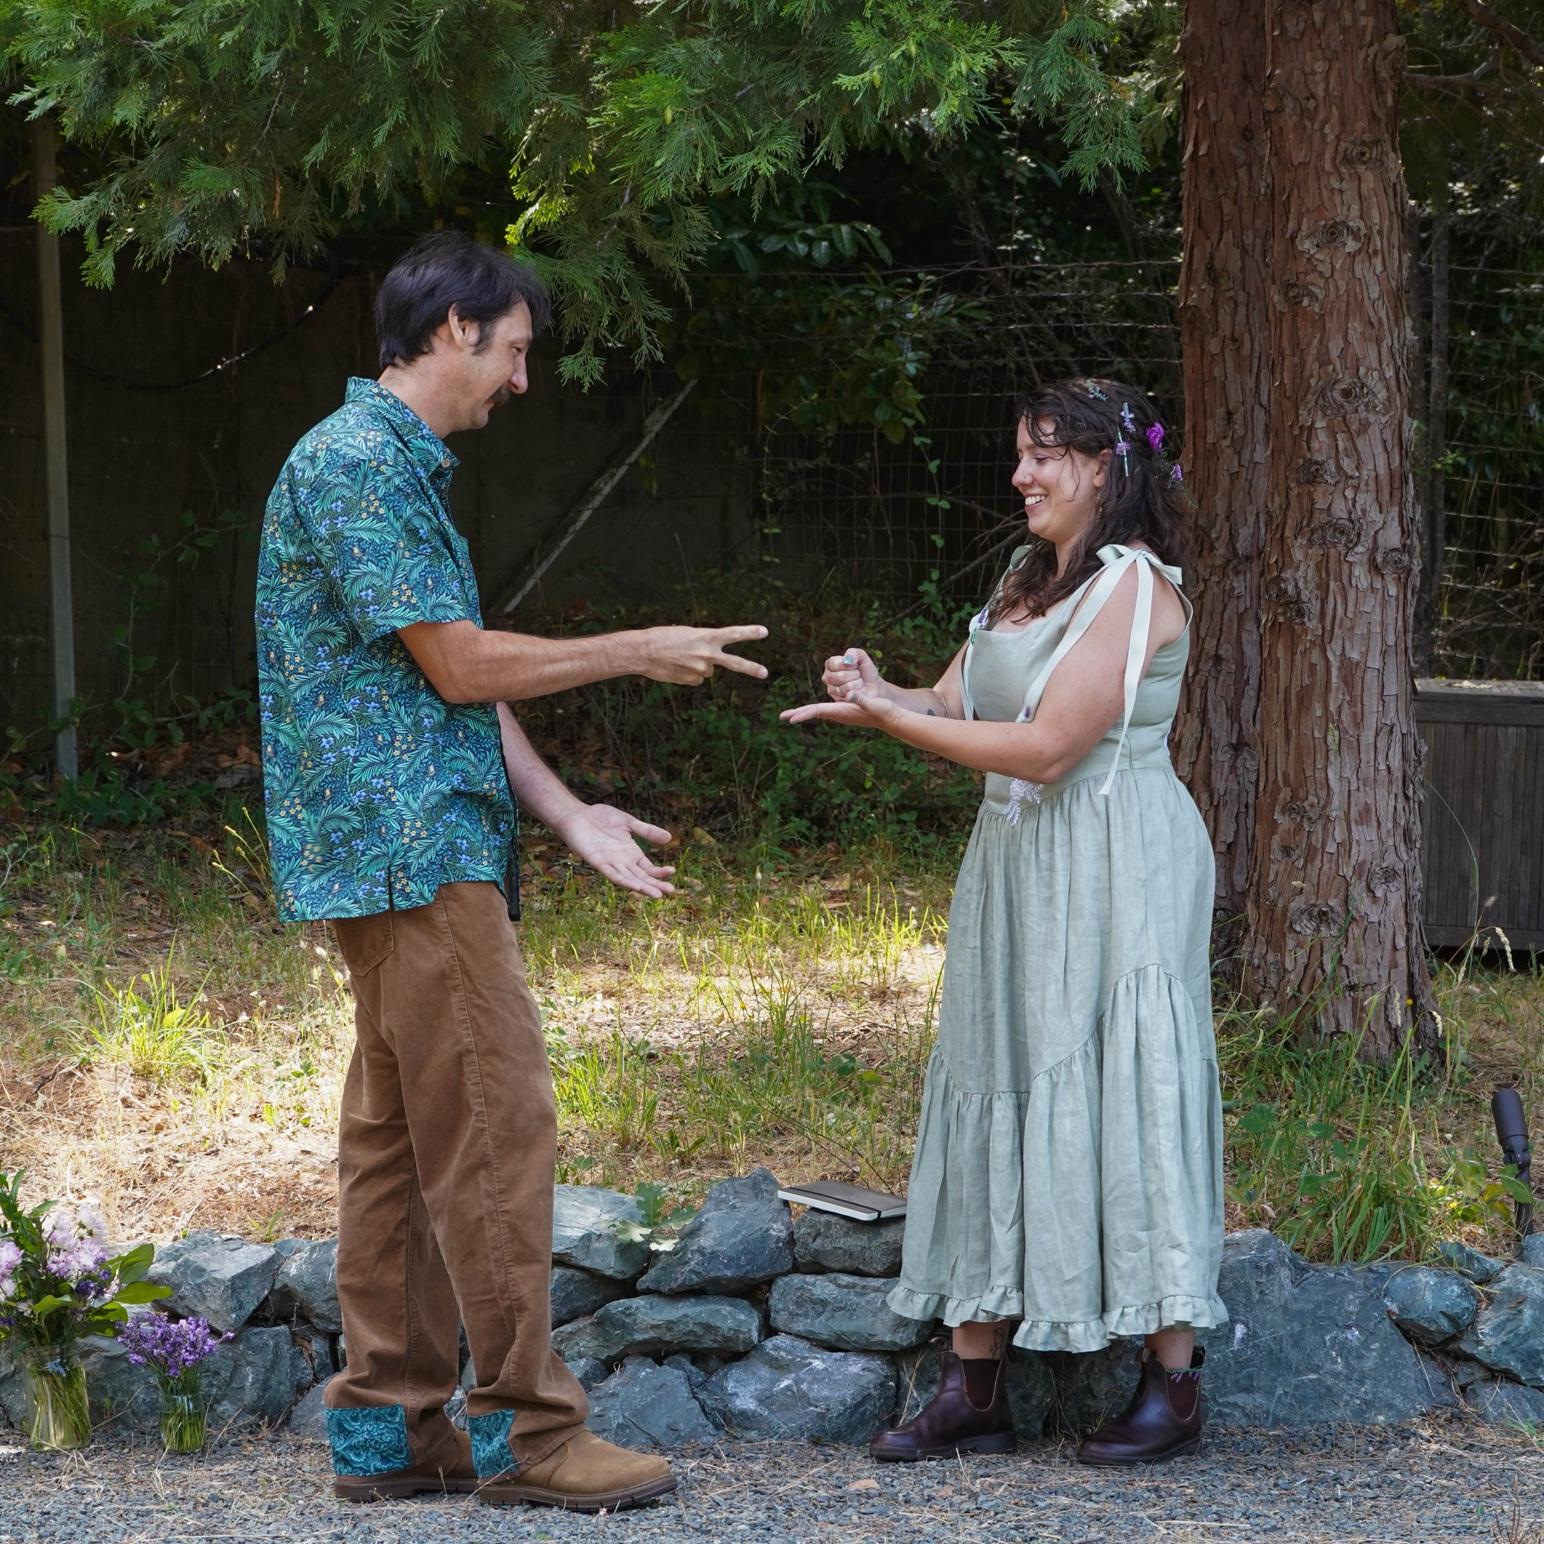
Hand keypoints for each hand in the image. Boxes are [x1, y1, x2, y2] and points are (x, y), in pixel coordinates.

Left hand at [554, 804, 675, 897]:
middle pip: (642, 877)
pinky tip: (634, 886)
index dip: (660, 872)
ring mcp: (611, 864)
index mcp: (631, 853)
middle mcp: (623, 862)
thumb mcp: (629, 822)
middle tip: (672, 891)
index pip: (648, 868)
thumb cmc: (601, 818)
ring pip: (630, 880)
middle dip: (656, 884)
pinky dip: (624, 881)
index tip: (673, 871)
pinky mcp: (598, 863)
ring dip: (643, 888)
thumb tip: (670, 838)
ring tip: (657, 895)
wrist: (578, 815)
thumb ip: (647, 831)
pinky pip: (613, 875)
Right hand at [639, 624, 769, 685]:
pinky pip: (696, 679)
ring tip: (679, 658)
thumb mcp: (686, 634)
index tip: (764, 632)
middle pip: (734, 662)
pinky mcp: (692, 680)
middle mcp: (707, 654)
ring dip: (696, 666)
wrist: (643, 652)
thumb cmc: (662, 638)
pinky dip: (688, 674)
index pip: (733, 634)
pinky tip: (675, 668)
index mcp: (706, 637)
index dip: (749, 632)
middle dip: (751, 668)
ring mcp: (701, 669)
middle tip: (765, 673)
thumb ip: (702, 644)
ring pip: (707, 671)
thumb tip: (708, 663)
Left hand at [780, 686, 897, 729]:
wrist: (892, 719)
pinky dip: (816, 710)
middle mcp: (839, 714)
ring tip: (792, 715)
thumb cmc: (882, 710)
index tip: (789, 719)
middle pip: (814, 712)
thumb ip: (861, 699)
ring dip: (805, 712)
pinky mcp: (846, 712)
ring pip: (819, 712)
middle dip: (799, 713)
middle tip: (782, 717)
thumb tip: (850, 695)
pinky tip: (813, 710)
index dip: (803, 713)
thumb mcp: (872, 703)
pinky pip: (827, 711)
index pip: (818, 711)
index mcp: (841, 711)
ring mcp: (842, 714)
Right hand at [822, 646, 883, 703]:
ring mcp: (831, 690)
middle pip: (839, 676)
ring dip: (856, 683)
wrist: (874, 686)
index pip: (833, 663)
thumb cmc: (865, 671)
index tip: (855, 665)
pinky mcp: (837, 700)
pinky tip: (858, 691)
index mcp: (830, 664)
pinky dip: (857, 692)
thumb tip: (847, 661)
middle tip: (857, 675)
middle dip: (853, 675)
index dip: (847, 664)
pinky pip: (848, 695)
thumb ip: (853, 653)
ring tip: (858, 682)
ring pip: (844, 687)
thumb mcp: (862, 657)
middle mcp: (827, 677)